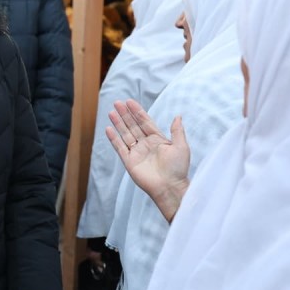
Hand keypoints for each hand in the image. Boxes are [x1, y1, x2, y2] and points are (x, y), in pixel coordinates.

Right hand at [106, 99, 189, 221]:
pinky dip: (114, 139)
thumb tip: (178, 116)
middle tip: (118, 102)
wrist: (170, 187)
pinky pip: (120, 147)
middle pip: (133, 126)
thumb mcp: (181, 147)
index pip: (145, 122)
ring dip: (118, 123)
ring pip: (125, 134)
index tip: (130, 102)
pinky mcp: (129, 161)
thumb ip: (177, 131)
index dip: (137, 112)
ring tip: (111, 112)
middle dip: (125, 114)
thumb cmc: (178, 168)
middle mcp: (146, 145)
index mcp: (158, 140)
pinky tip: (109, 129)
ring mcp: (137, 152)